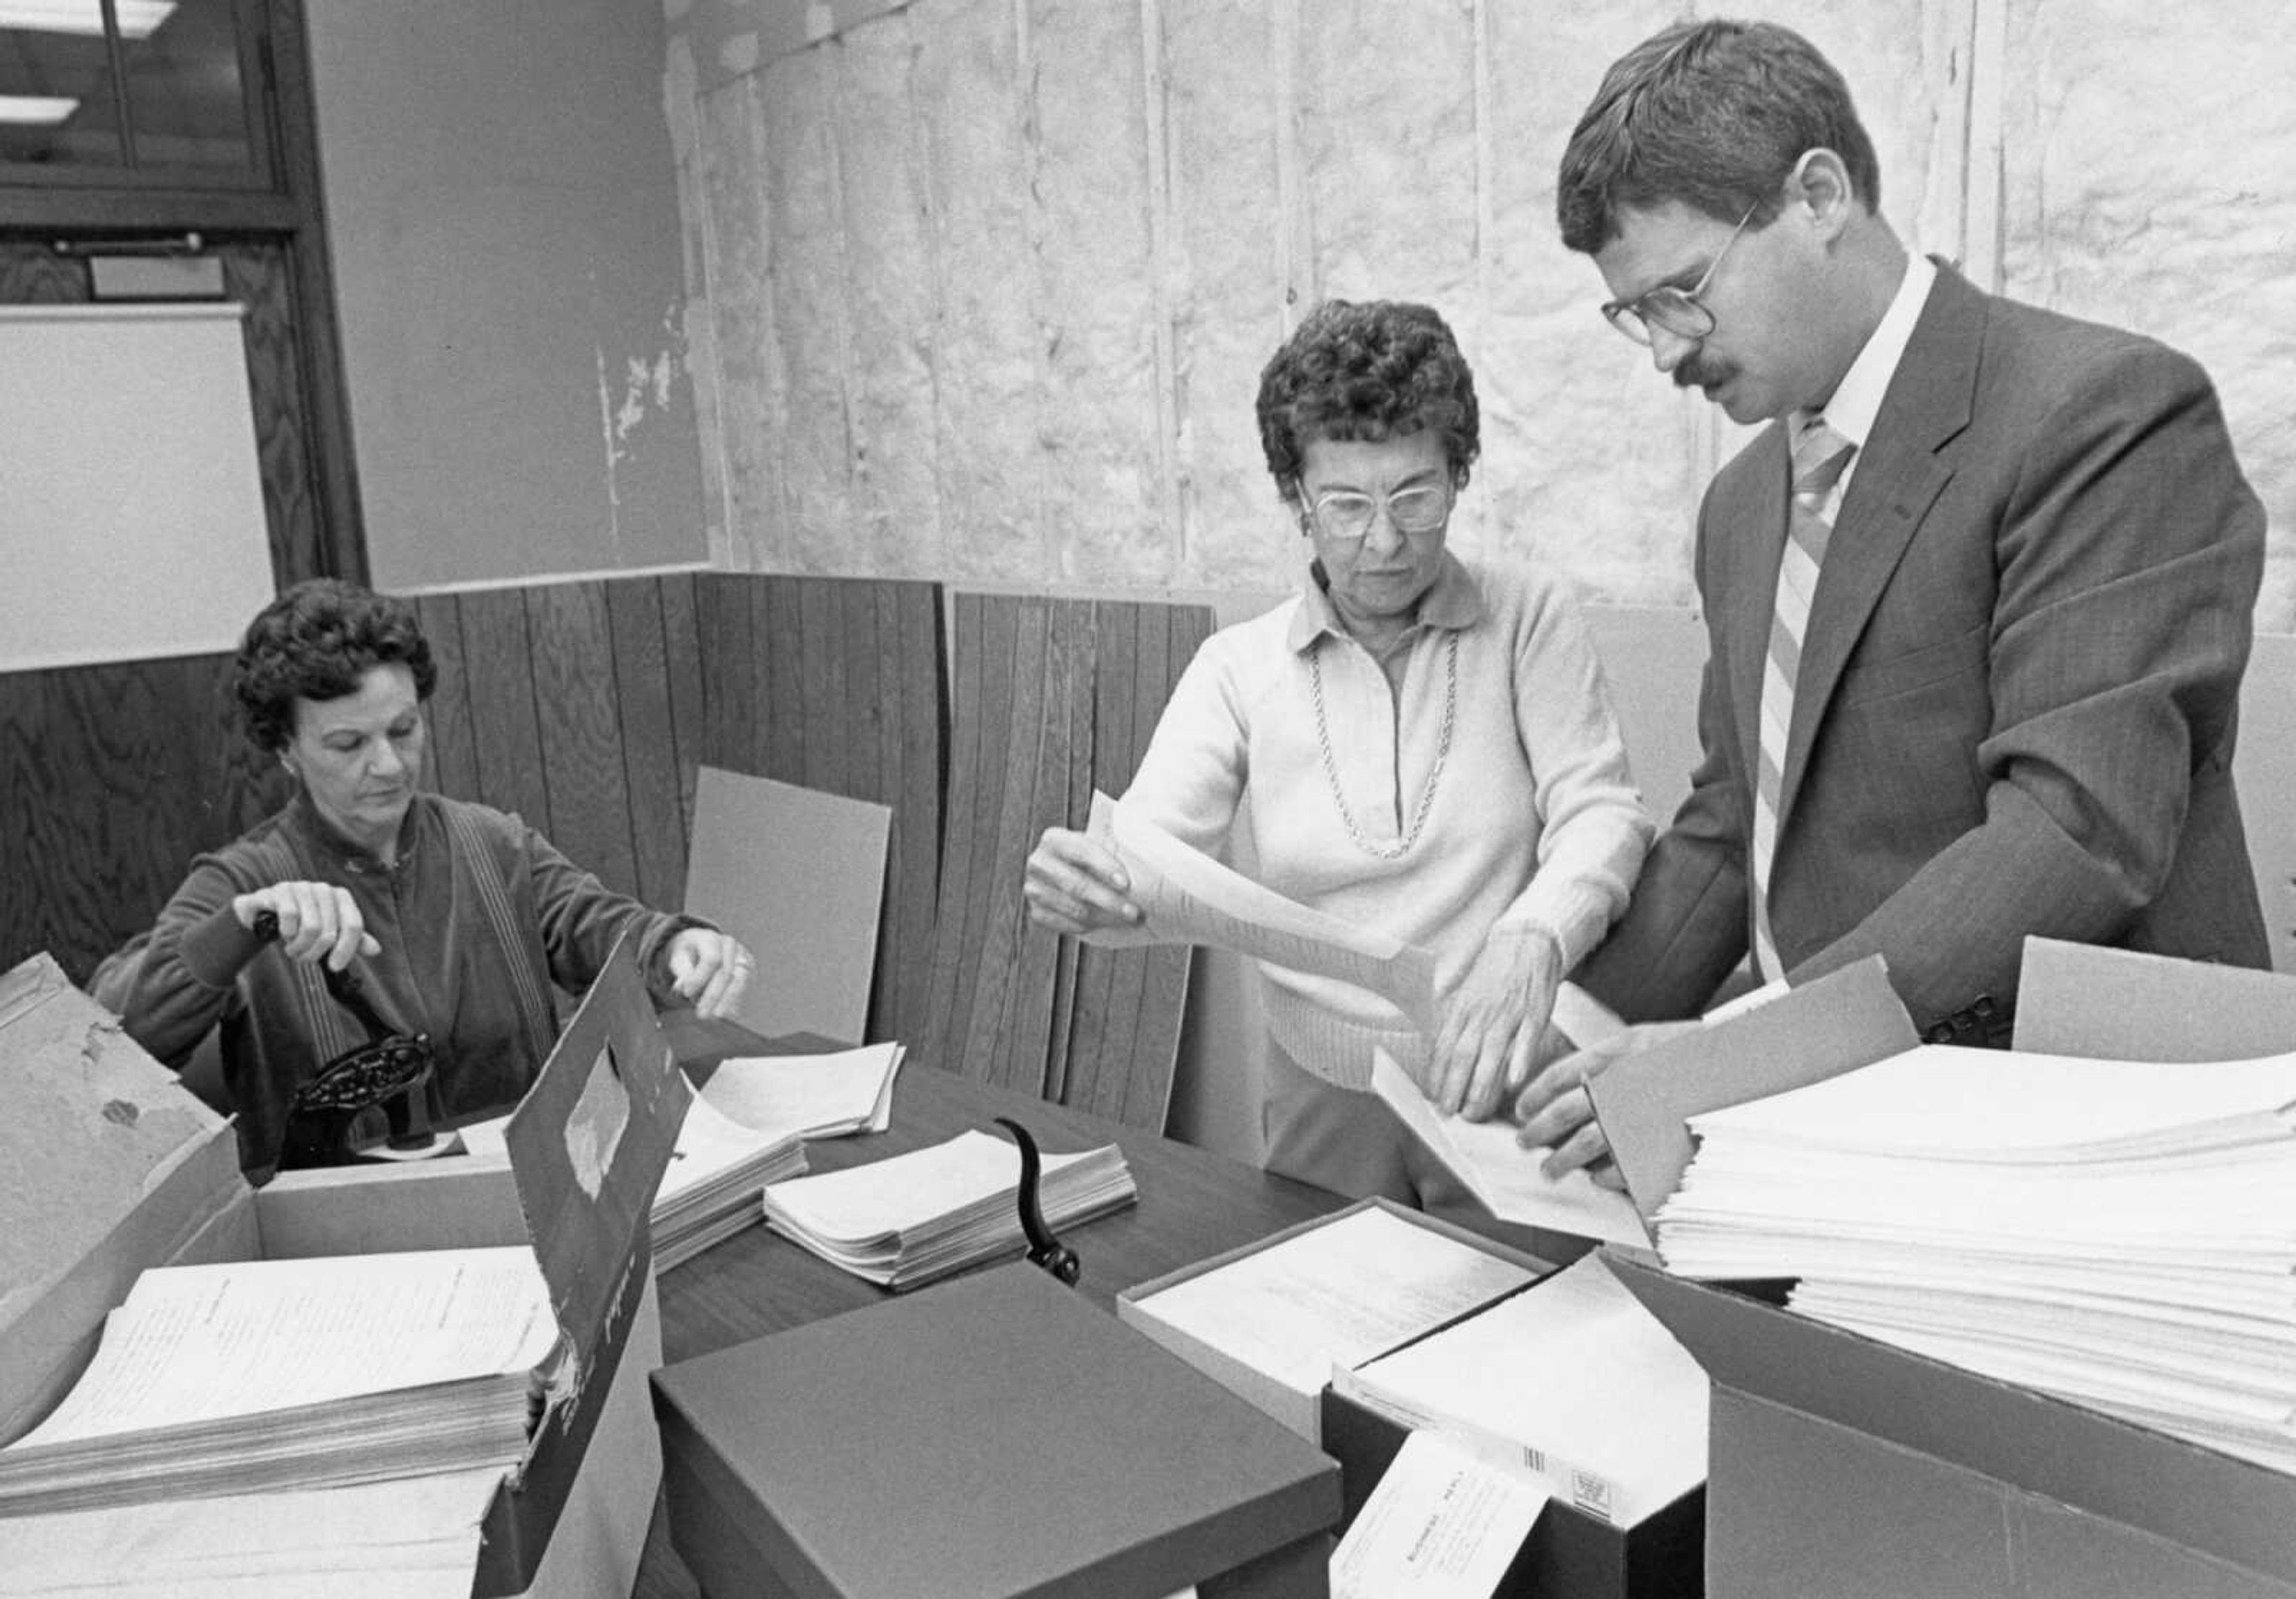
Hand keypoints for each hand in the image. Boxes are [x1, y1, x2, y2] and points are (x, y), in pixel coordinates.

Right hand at [233, 882, 377, 971]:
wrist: (266, 914)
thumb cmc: (302, 924)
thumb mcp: (328, 933)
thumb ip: (352, 940)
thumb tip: (376, 950)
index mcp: (341, 897)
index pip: (354, 925)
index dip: (346, 949)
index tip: (335, 967)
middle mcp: (324, 889)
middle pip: (329, 932)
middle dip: (314, 953)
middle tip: (303, 958)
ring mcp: (302, 887)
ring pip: (310, 927)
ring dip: (299, 947)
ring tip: (293, 949)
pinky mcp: (281, 890)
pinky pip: (290, 917)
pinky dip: (287, 933)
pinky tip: (283, 934)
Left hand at [667, 928, 753, 1018]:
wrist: (701, 946)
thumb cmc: (687, 954)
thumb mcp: (678, 959)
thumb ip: (682, 972)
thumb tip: (682, 987)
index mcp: (710, 938)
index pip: (711, 959)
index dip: (699, 978)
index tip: (686, 993)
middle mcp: (729, 945)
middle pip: (726, 972)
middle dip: (713, 996)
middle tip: (702, 1015)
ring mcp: (742, 955)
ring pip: (741, 980)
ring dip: (728, 1000)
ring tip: (716, 1016)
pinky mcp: (749, 967)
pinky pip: (746, 986)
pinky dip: (736, 1000)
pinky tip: (727, 1013)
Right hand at [1021, 827, 1142, 935]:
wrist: (1083, 876)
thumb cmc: (1102, 857)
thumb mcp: (1106, 841)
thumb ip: (1114, 833)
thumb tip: (1125, 819)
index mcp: (1054, 838)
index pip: (1079, 851)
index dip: (1103, 866)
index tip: (1126, 884)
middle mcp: (1038, 862)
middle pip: (1075, 884)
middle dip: (1108, 901)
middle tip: (1135, 913)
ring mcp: (1033, 888)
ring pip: (1071, 908)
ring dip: (1103, 918)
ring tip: (1127, 921)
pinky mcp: (1036, 911)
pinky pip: (1061, 924)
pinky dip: (1084, 927)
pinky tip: (1104, 926)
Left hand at [1427, 927, 1563, 1120]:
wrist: (1526, 940)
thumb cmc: (1495, 972)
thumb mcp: (1467, 995)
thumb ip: (1457, 1023)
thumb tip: (1441, 1054)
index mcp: (1462, 1009)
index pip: (1443, 1047)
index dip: (1436, 1075)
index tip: (1432, 1099)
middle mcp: (1480, 1013)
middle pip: (1462, 1054)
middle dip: (1454, 1087)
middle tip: (1451, 1114)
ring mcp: (1508, 1013)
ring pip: (1490, 1052)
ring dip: (1480, 1083)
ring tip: (1476, 1111)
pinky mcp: (1535, 1011)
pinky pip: (1526, 1038)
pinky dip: (1519, 1059)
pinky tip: (1514, 1081)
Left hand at [1512, 1020, 1699, 1181]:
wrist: (1746, 1062)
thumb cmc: (1694, 1052)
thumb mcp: (1647, 1040)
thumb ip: (1612, 1059)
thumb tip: (1577, 1084)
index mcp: (1620, 1050)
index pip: (1562, 1074)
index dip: (1536, 1094)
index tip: (1521, 1108)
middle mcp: (1625, 1079)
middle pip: (1566, 1110)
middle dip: (1539, 1129)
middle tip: (1525, 1141)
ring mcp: (1641, 1112)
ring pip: (1587, 1142)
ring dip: (1562, 1160)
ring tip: (1549, 1170)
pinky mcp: (1659, 1140)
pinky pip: (1621, 1164)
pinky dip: (1604, 1174)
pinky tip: (1596, 1179)